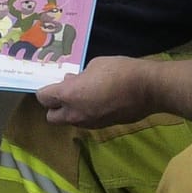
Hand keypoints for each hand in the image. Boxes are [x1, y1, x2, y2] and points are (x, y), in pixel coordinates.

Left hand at [37, 55, 191, 128]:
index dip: (46, 90)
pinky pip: (86, 121)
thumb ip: (78, 77)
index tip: (54, 83)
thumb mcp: (94, 65)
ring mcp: (89, 123)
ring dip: (71, 111)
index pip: (43, 98)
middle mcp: (75, 114)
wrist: (148, 88)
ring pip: (69, 121)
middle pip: (51, 117)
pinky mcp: (103, 126)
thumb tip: (72, 82)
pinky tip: (99, 101)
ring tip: (84, 95)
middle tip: (65, 93)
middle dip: (54, 106)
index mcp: (69, 95)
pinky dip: (87, 113)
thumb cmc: (119, 71)